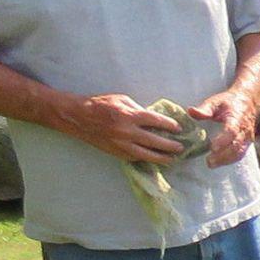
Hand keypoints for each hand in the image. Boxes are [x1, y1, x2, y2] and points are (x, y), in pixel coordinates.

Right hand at [70, 93, 184, 164]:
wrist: (78, 117)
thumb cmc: (101, 104)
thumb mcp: (122, 100)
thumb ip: (139, 109)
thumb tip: (155, 118)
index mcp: (129, 115)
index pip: (156, 122)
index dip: (170, 126)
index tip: (179, 129)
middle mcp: (127, 132)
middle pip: (156, 141)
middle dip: (171, 145)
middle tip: (181, 148)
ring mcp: (121, 144)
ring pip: (147, 155)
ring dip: (162, 157)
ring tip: (174, 159)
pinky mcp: (116, 152)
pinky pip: (136, 158)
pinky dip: (147, 159)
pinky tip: (155, 159)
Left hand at [188, 88, 258, 166]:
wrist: (248, 103)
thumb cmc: (229, 103)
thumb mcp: (216, 101)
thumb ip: (205, 108)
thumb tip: (191, 112)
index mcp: (237, 118)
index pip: (232, 131)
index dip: (223, 140)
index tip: (212, 147)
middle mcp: (244, 130)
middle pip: (236, 146)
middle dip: (223, 155)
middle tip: (209, 161)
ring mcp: (247, 138)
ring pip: (239, 153)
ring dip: (226, 160)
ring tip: (211, 164)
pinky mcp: (246, 144)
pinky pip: (240, 154)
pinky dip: (230, 160)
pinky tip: (218, 162)